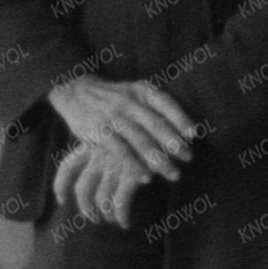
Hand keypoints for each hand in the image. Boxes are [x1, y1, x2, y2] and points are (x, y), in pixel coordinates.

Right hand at [49, 75, 196, 182]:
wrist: (74, 90)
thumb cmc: (113, 96)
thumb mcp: (135, 90)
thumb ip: (158, 106)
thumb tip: (189, 133)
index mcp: (140, 91)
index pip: (165, 103)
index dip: (181, 118)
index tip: (194, 135)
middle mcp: (128, 102)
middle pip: (155, 124)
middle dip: (174, 143)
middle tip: (189, 159)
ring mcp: (112, 116)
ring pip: (140, 140)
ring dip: (159, 159)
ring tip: (173, 174)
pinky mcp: (98, 131)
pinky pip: (120, 151)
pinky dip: (134, 165)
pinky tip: (146, 178)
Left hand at [55, 138, 150, 229]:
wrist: (166, 126)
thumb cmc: (145, 129)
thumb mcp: (121, 133)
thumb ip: (110, 147)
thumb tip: (103, 167)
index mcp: (92, 145)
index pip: (67, 167)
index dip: (60, 185)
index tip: (61, 200)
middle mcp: (100, 157)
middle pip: (82, 188)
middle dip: (85, 207)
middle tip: (92, 217)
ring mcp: (115, 166)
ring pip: (101, 199)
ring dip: (106, 214)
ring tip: (113, 220)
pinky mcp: (132, 175)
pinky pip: (120, 203)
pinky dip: (121, 215)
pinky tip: (125, 223)